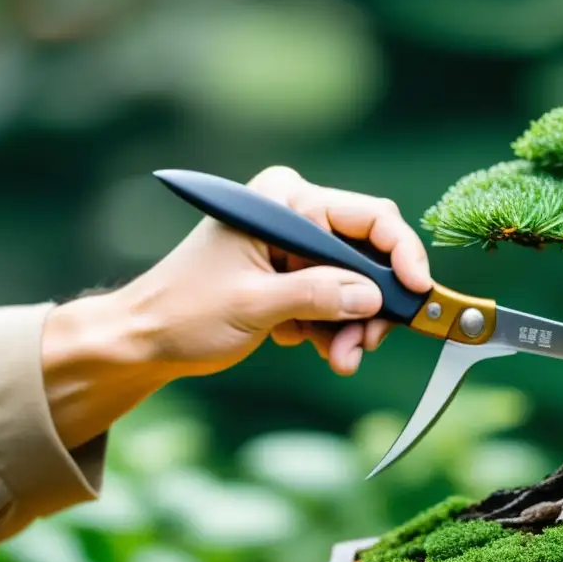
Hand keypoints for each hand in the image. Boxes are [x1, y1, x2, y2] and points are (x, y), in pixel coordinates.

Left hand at [41, 166, 432, 449]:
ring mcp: (294, 246)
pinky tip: (318, 348)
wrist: (145, 340)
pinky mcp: (292, 275)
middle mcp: (294, 216)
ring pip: (355, 284)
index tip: (417, 292)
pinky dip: (334, 329)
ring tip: (340, 359)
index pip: (367, 216)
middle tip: (366, 345)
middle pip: (366, 255)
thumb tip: (374, 296)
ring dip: (354, 326)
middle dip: (372, 304)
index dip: (400, 254)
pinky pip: (334, 299)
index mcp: (283, 202)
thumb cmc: (185, 313)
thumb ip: (319, 296)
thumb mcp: (256, 305)